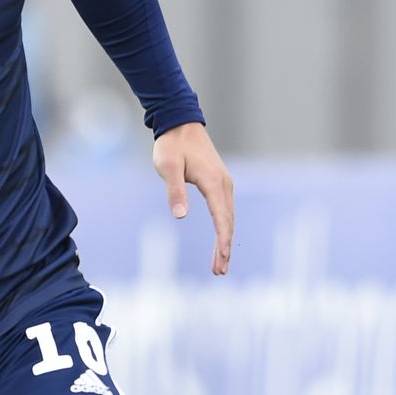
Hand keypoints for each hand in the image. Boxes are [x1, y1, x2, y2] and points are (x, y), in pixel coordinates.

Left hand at [152, 123, 234, 274]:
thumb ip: (174, 191)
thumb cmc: (171, 146)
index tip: (221, 258)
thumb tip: (181, 216)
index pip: (221, 217)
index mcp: (212, 182)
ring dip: (225, 241)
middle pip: (227, 222)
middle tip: (219, 271)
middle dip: (224, 248)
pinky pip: (225, 210)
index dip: (221, 240)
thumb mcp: (167, 167)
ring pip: (228, 218)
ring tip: (220, 264)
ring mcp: (224, 183)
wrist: (180, 123)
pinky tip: (221, 241)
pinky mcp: (219, 183)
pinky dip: (224, 228)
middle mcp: (223, 184)